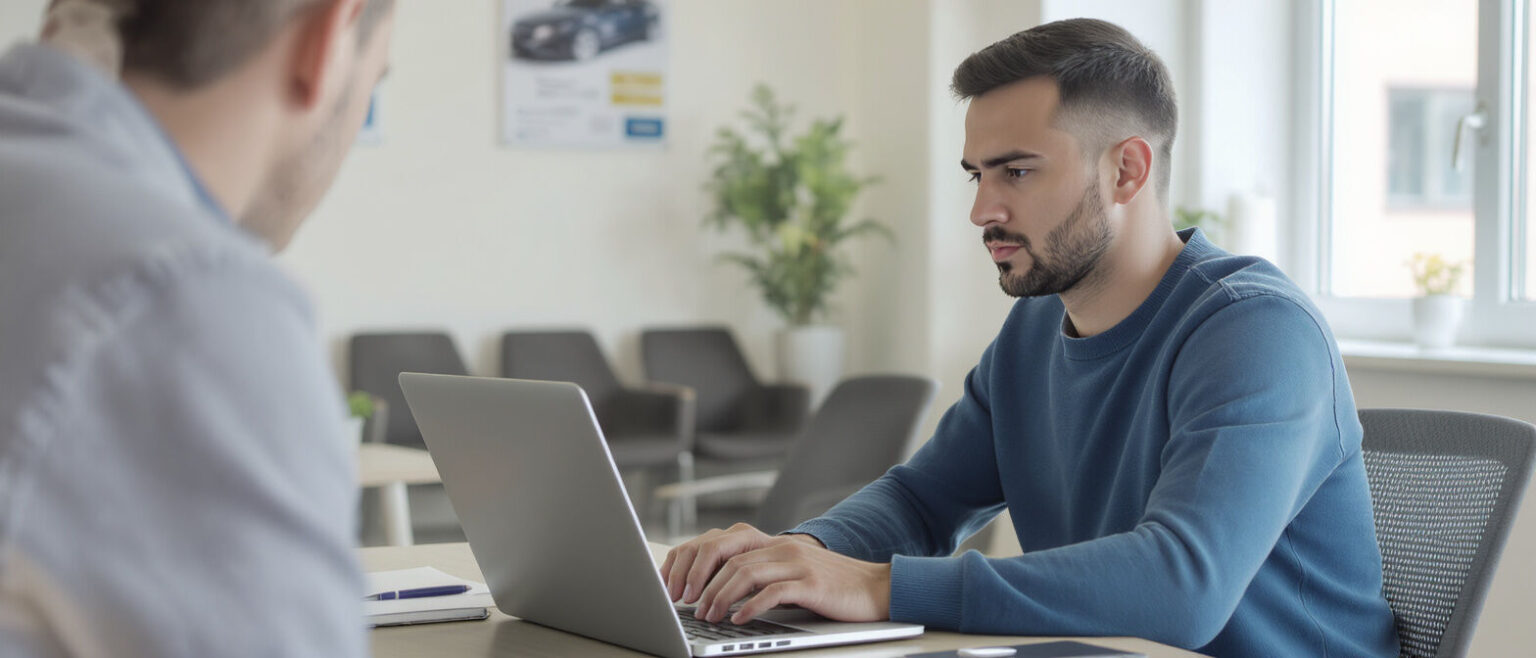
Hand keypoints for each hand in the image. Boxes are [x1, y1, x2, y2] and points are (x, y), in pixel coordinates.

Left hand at [659, 523, 890, 624]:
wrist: (875, 587)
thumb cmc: (830, 586)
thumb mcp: (789, 573)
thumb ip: (759, 575)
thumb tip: (716, 593)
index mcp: (771, 542)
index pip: (718, 541)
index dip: (690, 562)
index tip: (673, 586)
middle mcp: (780, 546)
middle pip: (725, 554)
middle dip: (698, 580)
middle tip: (684, 604)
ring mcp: (796, 562)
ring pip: (743, 571)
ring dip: (718, 596)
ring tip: (707, 617)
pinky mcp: (810, 582)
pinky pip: (772, 591)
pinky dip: (750, 606)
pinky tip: (738, 620)